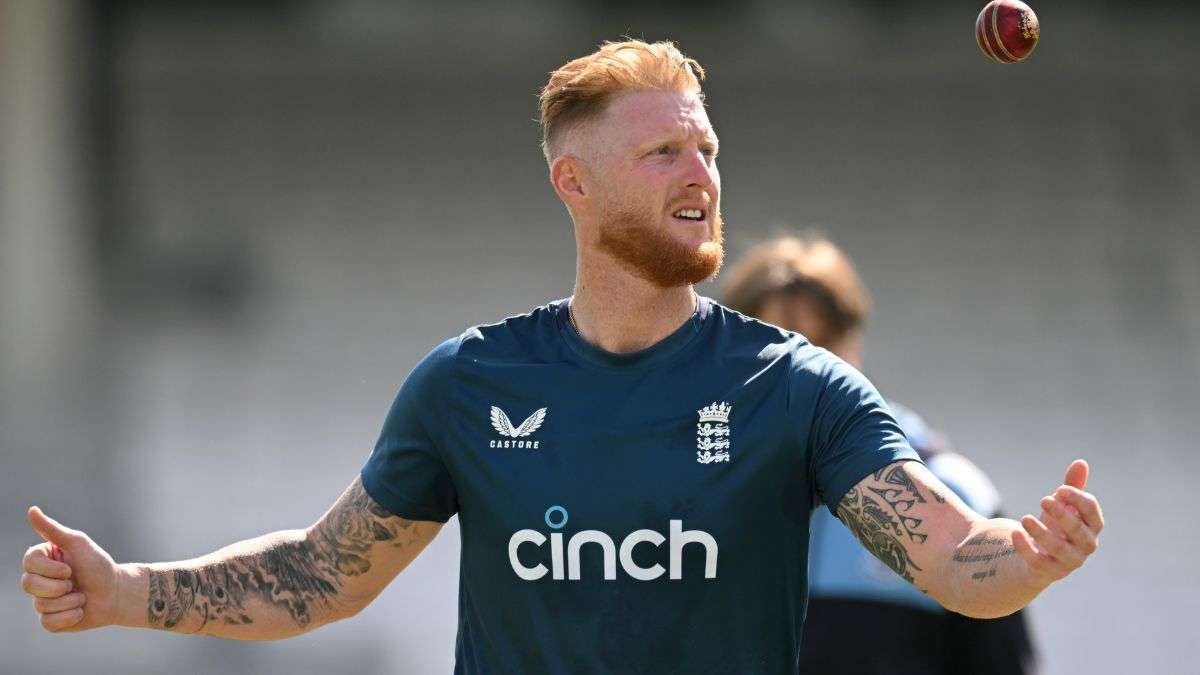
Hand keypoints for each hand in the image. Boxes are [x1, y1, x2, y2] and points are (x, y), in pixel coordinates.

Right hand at [21, 507, 121, 631]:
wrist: (117, 592)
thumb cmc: (98, 565)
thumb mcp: (78, 544)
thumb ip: (53, 529)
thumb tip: (31, 510)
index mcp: (42, 561)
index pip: (29, 563)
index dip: (51, 568)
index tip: (70, 567)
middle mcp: (39, 580)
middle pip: (29, 585)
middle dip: (58, 585)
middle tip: (75, 582)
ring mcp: (42, 601)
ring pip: (41, 604)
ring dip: (69, 600)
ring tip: (82, 595)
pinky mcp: (50, 620)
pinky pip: (48, 622)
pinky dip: (69, 616)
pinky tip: (80, 610)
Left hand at [1012, 459, 1103, 582]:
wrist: (1039, 558)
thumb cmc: (1055, 526)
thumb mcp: (1061, 506)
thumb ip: (1071, 487)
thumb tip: (1081, 462)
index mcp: (1091, 527)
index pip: (1093, 512)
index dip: (1078, 500)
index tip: (1059, 489)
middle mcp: (1085, 546)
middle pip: (1078, 531)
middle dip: (1062, 515)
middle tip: (1043, 499)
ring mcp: (1069, 561)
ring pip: (1059, 548)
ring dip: (1042, 533)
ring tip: (1025, 518)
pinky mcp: (1049, 572)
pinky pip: (1039, 562)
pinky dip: (1026, 549)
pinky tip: (1014, 533)